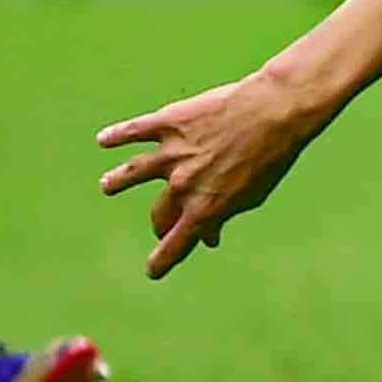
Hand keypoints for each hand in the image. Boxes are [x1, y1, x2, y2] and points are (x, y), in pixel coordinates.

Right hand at [97, 71, 333, 278]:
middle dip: (160, 223)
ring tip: (108, 185)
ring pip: (133, 172)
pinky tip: (104, 140)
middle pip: (160, 213)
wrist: (277, 110)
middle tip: (160, 223)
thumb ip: (225, 215)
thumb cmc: (273, 155)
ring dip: (118, 180)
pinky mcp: (170, 123)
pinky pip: (135, 131)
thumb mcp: (254, 195)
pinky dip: (117, 135)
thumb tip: (210, 236)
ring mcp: (172, 154)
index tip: (154, 271)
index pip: (174, 246)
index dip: (162, 262)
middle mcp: (182, 185)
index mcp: (204, 209)